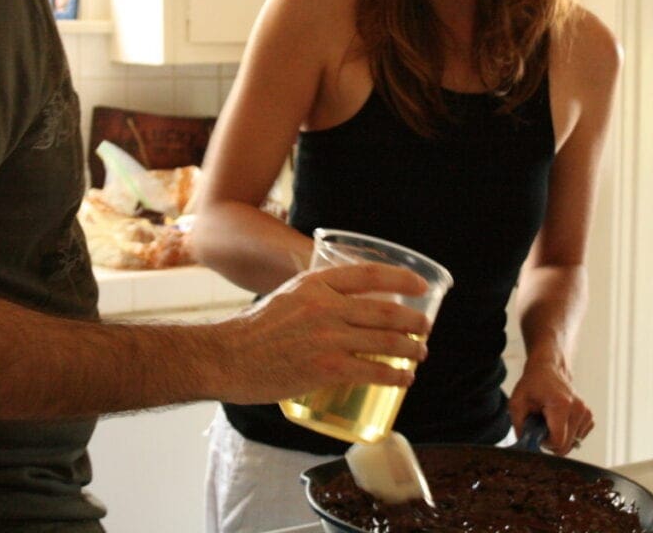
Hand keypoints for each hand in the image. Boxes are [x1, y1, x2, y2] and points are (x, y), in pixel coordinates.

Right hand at [213, 263, 431, 404]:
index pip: (371, 274)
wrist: (227, 357)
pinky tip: (404, 379)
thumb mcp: (288, 296)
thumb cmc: (255, 330)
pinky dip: (396, 376)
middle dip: (415, 322)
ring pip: (386, 342)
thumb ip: (319, 297)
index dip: (402, 279)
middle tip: (425, 329)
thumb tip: (353, 305)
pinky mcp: (327, 368)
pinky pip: (374, 372)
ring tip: (420, 354)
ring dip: (412, 350)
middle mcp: (325, 305)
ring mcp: (328, 337)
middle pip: (387, 311)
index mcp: (315, 283)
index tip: (421, 287)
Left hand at [507, 354, 592, 455]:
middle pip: (566, 445)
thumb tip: (524, 446)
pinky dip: (568, 434)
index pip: (558, 442)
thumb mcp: (517, 403)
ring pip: (573, 443)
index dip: (544, 443)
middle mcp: (578, 409)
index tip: (536, 432)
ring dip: (559, 437)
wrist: (548, 369)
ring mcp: (586, 413)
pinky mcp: (589, 416)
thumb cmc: (532, 384)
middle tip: (540, 426)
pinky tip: (559, 420)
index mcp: (561, 405)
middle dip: (551, 441)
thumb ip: (519, 426)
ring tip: (549, 419)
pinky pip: (578, 437)